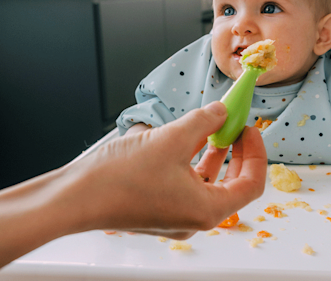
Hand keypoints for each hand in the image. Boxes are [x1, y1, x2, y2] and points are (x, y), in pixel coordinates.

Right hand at [68, 101, 267, 239]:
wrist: (73, 198)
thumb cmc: (120, 178)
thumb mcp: (171, 139)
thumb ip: (204, 122)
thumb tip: (222, 112)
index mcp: (207, 210)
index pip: (252, 184)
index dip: (256, 153)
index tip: (249, 129)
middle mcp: (195, 219)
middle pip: (233, 184)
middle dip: (236, 152)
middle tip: (234, 126)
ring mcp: (176, 216)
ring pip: (208, 183)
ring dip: (213, 154)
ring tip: (212, 128)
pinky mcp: (159, 210)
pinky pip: (187, 185)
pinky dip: (192, 162)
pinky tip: (186, 140)